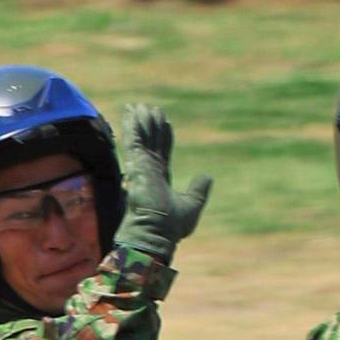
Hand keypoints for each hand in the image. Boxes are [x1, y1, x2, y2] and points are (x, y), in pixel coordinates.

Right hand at [116, 102, 212, 263]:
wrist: (157, 233)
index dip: (164, 136)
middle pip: (150, 141)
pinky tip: (131, 112)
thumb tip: (207, 175)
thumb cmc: (171, 226)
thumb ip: (198, 189)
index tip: (165, 123)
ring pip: (141, 138)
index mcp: (160, 178)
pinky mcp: (136, 165)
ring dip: (140, 121)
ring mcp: (141, 167)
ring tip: (140, 105)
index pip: (162, 151)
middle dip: (150, 125)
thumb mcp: (191, 204)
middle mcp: (149, 170)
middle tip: (149, 108)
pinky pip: (133, 140)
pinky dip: (132, 126)